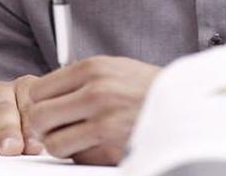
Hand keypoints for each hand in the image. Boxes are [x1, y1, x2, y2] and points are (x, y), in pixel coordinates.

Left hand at [24, 56, 158, 164]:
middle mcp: (96, 92)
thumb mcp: (114, 68)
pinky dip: (80, 155)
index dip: (38, 103)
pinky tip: (93, 146)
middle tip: (52, 128)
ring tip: (73, 139)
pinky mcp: (113, 146)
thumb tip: (45, 94)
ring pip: (53, 142)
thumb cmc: (148, 89)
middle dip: (42, 126)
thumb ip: (81, 78)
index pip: (38, 90)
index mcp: (92, 69)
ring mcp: (104, 121)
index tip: (45, 109)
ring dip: (59, 144)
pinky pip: (77, 157)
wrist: (187, 106)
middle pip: (39, 116)